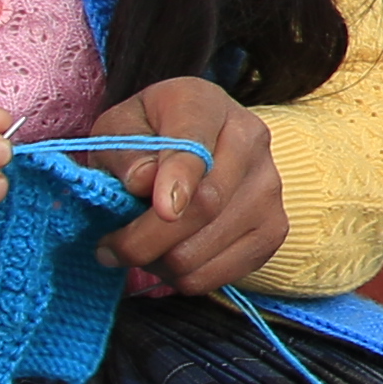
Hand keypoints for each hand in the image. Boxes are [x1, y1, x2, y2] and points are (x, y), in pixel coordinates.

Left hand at [92, 75, 286, 297]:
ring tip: (139, 249)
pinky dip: (185, 278)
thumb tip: (143, 183)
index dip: (180, 178)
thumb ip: (125, 152)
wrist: (199, 147)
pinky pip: (222, 274)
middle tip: (109, 249)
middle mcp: (251, 140)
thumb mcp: (119, 130)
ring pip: (208, 248)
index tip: (161, 209)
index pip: (196, 145)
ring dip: (160, 263)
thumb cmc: (149, 137)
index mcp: (206, 105)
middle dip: (146, 240)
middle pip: (205, 205)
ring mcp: (269, 188)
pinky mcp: (273, 230)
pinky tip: (169, 257)